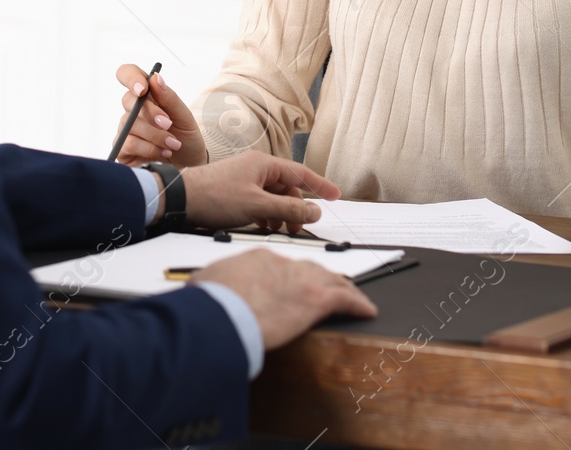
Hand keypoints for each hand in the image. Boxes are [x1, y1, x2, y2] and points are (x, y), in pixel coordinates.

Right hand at [113, 63, 205, 168]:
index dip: (131, 77)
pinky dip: (149, 148)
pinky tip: (162, 153)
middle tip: (168, 124)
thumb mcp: (184, 116)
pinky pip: (128, 143)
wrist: (189, 164)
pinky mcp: (122, 149)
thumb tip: (155, 78)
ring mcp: (125, 129)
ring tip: (172, 144)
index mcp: (146, 95)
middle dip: (151, 113)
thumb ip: (169, 98)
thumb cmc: (186, 137)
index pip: (127, 74)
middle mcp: (132, 110)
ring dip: (155, 135)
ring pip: (130, 124)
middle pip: (128, 101)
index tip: (142, 89)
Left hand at [181, 150, 341, 233]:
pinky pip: (259, 201)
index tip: (336, 195)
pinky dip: (266, 213)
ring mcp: (244, 179)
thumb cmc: (214, 196)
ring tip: (279, 228)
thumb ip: (289, 208)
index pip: (301, 173)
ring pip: (273, 196)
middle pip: (287, 187)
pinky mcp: (234, 191)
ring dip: (280, 212)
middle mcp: (255, 168)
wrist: (180, 199)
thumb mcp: (258, 206)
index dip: (320, 185)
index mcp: (263, 164)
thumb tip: (314, 211)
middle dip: (296, 207)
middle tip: (300, 226)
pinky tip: (262, 225)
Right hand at [192, 251, 377, 349]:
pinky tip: (366, 309)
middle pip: (310, 267)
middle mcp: (284, 263)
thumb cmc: (210, 301)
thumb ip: (214, 282)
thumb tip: (205, 287)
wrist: (221, 313)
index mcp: (258, 257)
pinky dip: (358, 303)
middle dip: (320, 277)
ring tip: (351, 295)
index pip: (283, 264)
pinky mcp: (315, 300)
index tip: (293, 283)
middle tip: (326, 286)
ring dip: (342, 287)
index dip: (291, 275)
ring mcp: (302, 280)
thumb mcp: (206, 283)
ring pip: (331, 279)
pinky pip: (345, 299)